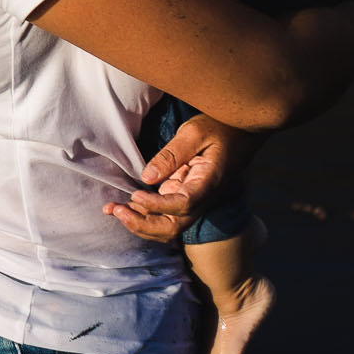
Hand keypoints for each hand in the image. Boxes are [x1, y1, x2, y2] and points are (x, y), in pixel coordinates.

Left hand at [103, 113, 265, 241]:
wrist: (241, 132)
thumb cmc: (219, 127)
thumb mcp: (194, 133)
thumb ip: (172, 155)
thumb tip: (147, 177)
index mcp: (208, 182)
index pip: (183, 205)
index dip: (157, 206)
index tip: (135, 194)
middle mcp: (202, 199)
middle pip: (173, 226)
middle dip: (142, 224)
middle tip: (116, 210)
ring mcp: (194, 201)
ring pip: (168, 226)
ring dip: (139, 223)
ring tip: (112, 209)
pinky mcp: (185, 197)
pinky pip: (165, 215)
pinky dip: (144, 216)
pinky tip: (123, 207)